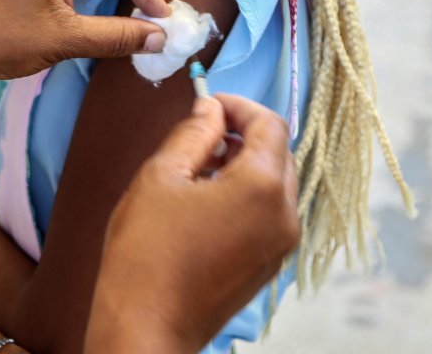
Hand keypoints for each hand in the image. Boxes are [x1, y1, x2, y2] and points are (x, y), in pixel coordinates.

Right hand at [86, 95, 298, 352]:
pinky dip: (247, 196)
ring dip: (245, 165)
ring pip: (276, 183)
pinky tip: (206, 203)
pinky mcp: (269, 264)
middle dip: (243, 134)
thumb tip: (210, 109)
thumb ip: (193, 132)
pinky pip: (270, 213)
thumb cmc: (146, 252)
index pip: (270, 123)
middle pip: (279, 152)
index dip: (238, 106)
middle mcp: (285, 215)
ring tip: (198, 170)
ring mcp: (281, 244)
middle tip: (201, 135)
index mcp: (263, 187)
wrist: (147, 326)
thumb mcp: (162, 175)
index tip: (207, 105)